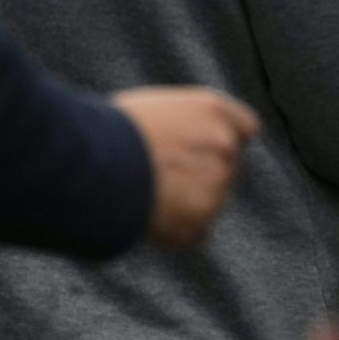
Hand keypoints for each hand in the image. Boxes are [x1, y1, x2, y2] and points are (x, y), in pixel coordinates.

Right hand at [111, 86, 258, 247]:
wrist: (93, 167)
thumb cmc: (111, 133)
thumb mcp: (156, 109)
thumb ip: (187, 125)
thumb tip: (191, 143)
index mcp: (213, 110)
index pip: (245, 128)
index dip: (223, 141)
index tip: (205, 151)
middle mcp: (224, 144)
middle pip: (228, 166)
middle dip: (203, 174)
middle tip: (164, 178)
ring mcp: (217, 185)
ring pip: (210, 200)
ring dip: (187, 202)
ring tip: (146, 195)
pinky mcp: (202, 221)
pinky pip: (195, 230)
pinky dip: (176, 230)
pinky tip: (149, 216)